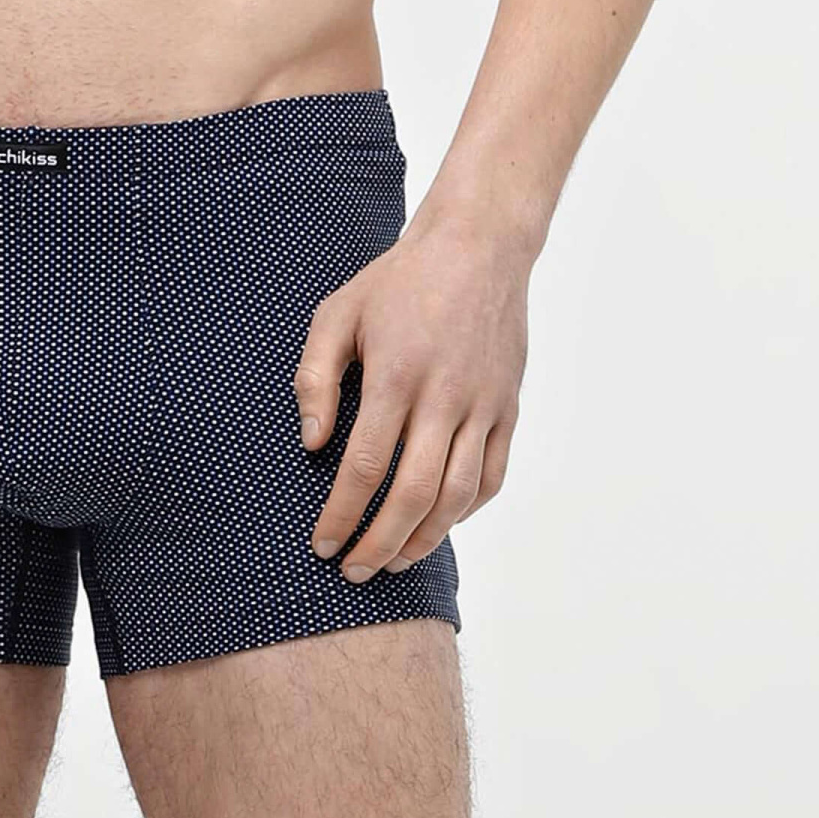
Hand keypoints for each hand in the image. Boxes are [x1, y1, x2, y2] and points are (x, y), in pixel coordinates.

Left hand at [297, 204, 529, 577]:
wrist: (478, 247)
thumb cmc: (398, 280)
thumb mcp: (338, 313)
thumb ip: (315, 379)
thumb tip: (310, 443)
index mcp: (395, 373)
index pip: (365, 466)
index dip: (341, 514)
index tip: (321, 542)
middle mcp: (444, 395)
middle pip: (413, 494)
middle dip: (379, 544)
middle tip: (353, 570)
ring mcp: (483, 404)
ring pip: (458, 495)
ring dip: (424, 539)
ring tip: (394, 560)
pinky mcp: (508, 406)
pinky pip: (493, 475)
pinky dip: (467, 510)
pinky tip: (439, 523)